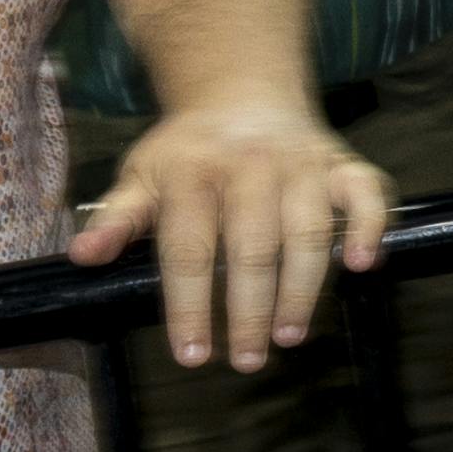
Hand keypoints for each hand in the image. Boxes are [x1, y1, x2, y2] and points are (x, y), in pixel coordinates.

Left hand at [70, 97, 393, 370]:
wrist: (242, 90)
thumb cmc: (188, 149)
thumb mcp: (141, 176)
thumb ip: (117, 219)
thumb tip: (83, 257)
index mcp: (193, 172)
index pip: (189, 249)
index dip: (190, 306)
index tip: (191, 356)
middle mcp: (250, 165)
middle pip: (252, 247)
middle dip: (249, 310)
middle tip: (245, 361)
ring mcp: (302, 163)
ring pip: (308, 230)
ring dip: (302, 288)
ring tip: (289, 336)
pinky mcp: (341, 163)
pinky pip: (366, 193)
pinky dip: (369, 227)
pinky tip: (361, 265)